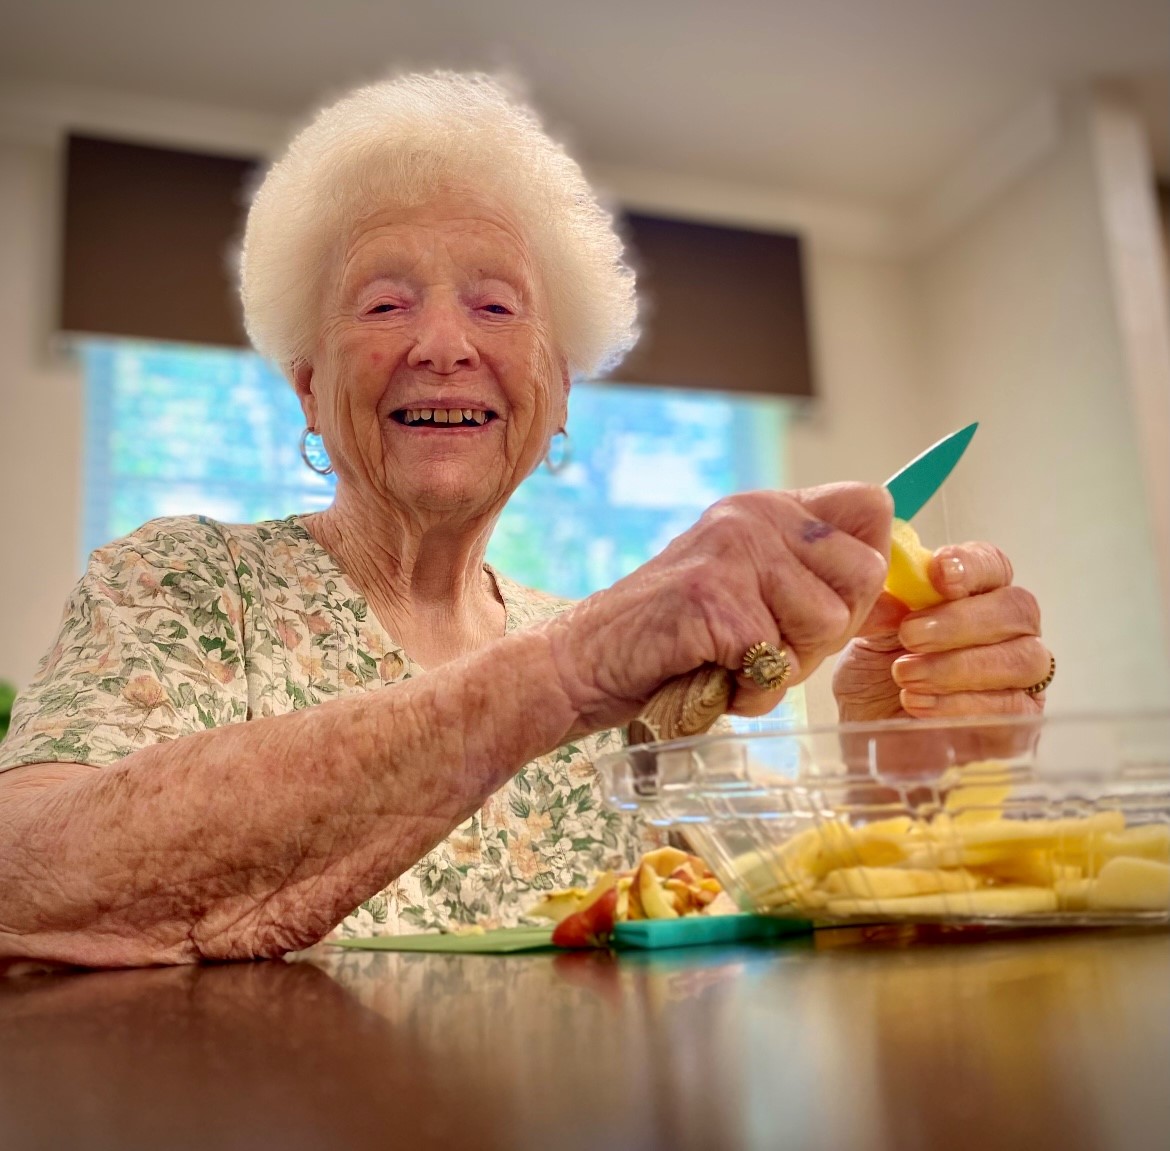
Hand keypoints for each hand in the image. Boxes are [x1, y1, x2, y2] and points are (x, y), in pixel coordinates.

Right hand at [549, 483, 892, 734]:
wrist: (584, 663)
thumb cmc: (672, 640)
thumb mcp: (748, 589)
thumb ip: (808, 579)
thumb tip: (892, 587)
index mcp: (766, 508)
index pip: (870, 505)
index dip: (867, 568)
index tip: (832, 606)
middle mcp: (753, 516)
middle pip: (864, 575)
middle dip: (826, 633)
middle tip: (764, 647)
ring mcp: (733, 553)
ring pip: (827, 625)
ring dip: (785, 668)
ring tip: (729, 662)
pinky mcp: (714, 598)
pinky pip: (777, 664)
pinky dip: (747, 693)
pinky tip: (709, 678)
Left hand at [833, 540, 1049, 721]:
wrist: (868, 732)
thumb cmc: (873, 675)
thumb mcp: (864, 634)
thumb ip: (881, 607)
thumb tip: (894, 599)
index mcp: (973, 594)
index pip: (993, 565)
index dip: (972, 566)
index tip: (939, 575)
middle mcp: (1008, 630)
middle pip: (1017, 608)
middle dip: (960, 621)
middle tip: (909, 636)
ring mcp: (1020, 676)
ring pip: (1021, 658)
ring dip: (958, 666)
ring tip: (905, 675)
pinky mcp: (1020, 721)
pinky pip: (1012, 707)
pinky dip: (961, 704)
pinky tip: (919, 704)